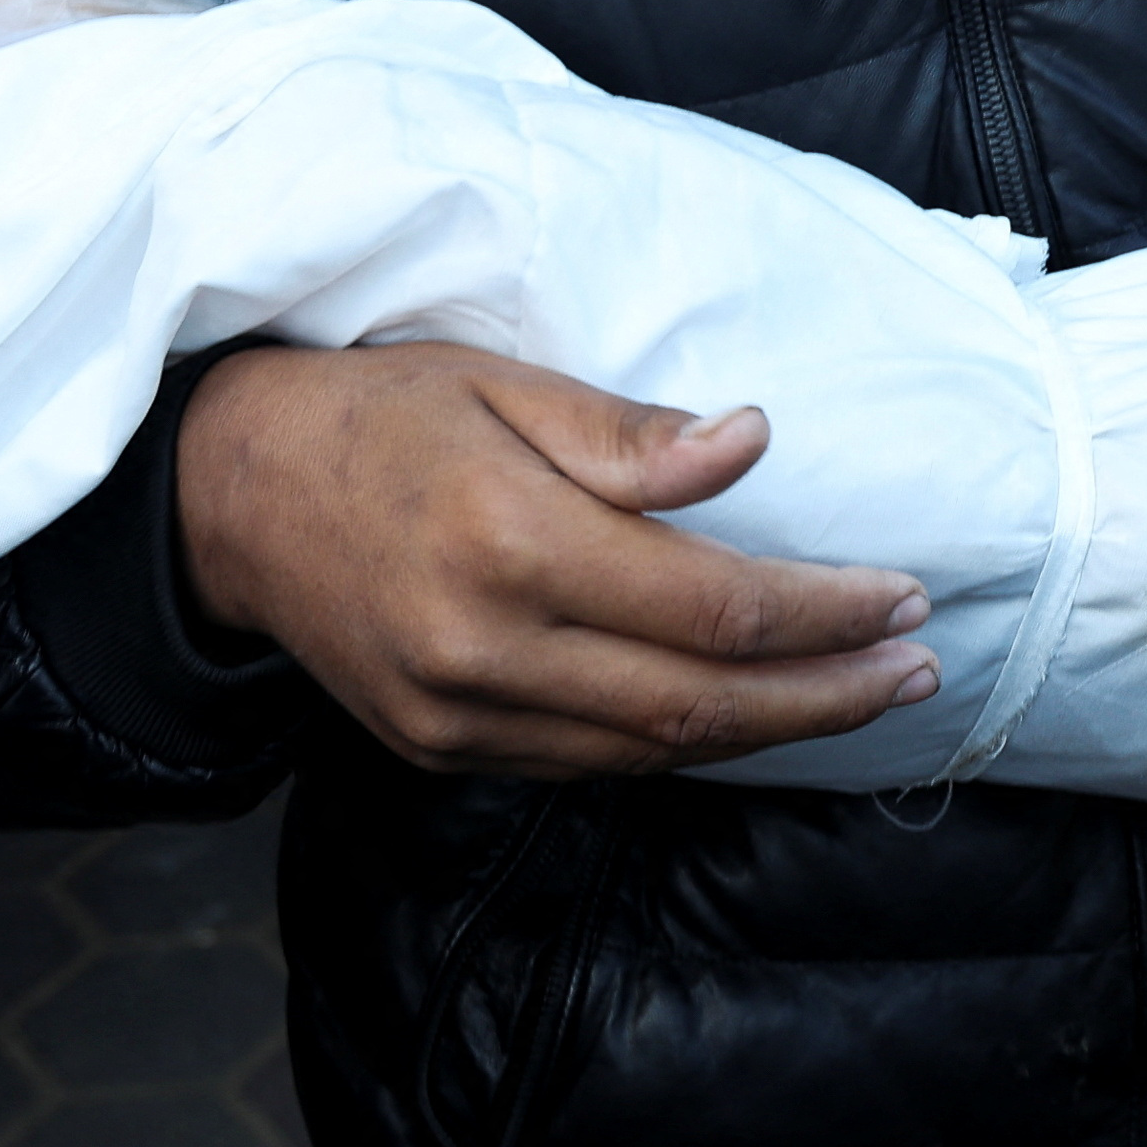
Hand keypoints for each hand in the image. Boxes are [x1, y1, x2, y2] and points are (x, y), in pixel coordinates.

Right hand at [176, 346, 938, 774]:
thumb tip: (751, 445)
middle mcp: (484, 650)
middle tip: (917, 667)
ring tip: (859, 695)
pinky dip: (679, 744)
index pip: (712, 607)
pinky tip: (742, 712)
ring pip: (651, 751)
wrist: (229, 495)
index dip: (824, 612)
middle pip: (700, 704)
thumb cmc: (379, 413)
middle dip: (826, 693)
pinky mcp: (438, 749)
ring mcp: (458, 717)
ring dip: (767, 730)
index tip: (903, 594)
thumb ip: (630, 434)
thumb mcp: (503, 383)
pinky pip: (589, 763)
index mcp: (510, 543)